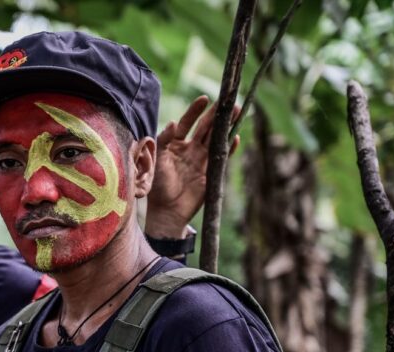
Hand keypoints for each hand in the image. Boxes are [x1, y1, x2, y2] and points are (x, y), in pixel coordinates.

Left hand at [146, 96, 240, 237]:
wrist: (167, 210)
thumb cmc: (158, 185)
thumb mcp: (157, 160)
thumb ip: (163, 140)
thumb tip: (172, 122)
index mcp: (175, 144)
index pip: (186, 123)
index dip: (194, 111)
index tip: (203, 99)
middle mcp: (190, 149)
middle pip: (205, 127)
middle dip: (216, 115)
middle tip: (227, 101)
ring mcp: (202, 159)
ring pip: (216, 138)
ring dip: (226, 126)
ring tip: (236, 112)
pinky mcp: (211, 171)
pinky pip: (222, 156)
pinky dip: (229, 147)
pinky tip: (235, 137)